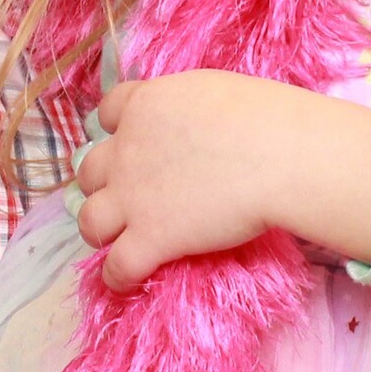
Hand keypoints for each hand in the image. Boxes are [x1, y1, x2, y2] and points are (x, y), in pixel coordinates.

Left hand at [72, 74, 370, 287]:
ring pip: (90, 220)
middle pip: (91, 171)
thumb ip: (185, 109)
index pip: (107, 112)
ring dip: (100, 230)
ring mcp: (133, 196)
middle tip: (128, 195)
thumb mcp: (212, 91)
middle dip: (104, 183)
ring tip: (116, 240)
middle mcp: (127, 149)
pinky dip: (117, 275)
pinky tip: (126, 280)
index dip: (116, 130)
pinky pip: (117, 266)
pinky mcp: (150, 238)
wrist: (280, 155)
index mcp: (144, 106)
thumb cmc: (266, 117)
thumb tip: (193, 126)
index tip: (130, 142)